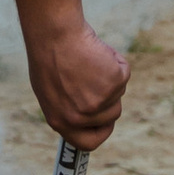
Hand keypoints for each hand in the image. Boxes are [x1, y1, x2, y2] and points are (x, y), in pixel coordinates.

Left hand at [24, 18, 127, 150]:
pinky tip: (96, 50)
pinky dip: (116, 60)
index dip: (100, 131)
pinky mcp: (113, 83)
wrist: (54, 31)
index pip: (88, 142)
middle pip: (111, 115)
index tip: (105, 121)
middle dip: (109, 96)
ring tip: (89, 59)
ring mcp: (97, 102)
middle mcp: (80, 117)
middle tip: (94, 74)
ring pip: (119, 92)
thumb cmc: (49, 55)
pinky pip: (124, 72)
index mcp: (60, 121)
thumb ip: (68, 107)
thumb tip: (86, 116)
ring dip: (110, 76)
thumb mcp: (51, 89)